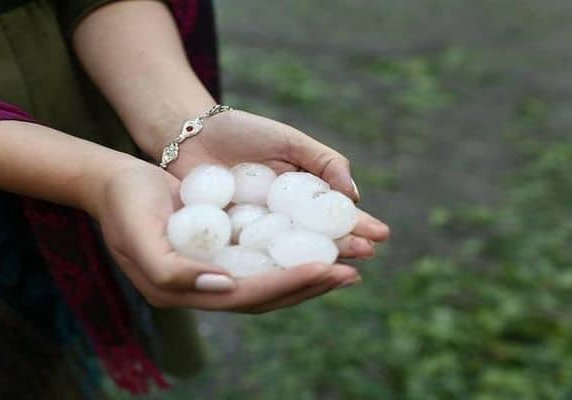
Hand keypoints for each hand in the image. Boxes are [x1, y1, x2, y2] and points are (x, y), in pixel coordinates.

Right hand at [93, 162, 361, 312]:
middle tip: (352, 271)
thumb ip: (173, 272)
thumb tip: (224, 287)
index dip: (289, 283)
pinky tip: (318, 246)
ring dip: (309, 274)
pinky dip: (293, 255)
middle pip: (268, 294)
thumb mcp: (138, 234)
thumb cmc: (124, 203)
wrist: (114, 183)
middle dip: (311, 284)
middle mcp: (206, 287)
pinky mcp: (222, 251)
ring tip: (347, 265)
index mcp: (185, 291)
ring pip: (271, 279)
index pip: (248, 294)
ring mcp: (215, 271)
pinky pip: (264, 258)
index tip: (328, 268)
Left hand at [163, 110, 390, 256]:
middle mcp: (283, 221)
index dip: (357, 226)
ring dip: (316, 263)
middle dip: (345, 248)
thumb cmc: (243, 133)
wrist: (191, 133)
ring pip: (290, 254)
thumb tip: (353, 195)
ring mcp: (257, 234)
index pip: (334, 216)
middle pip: (318, 240)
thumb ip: (324, 162)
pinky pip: (253, 257)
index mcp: (301, 199)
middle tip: (368, 256)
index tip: (380, 235)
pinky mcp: (229, 242)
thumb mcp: (290, 141)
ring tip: (341, 269)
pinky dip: (272, 266)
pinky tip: (292, 274)